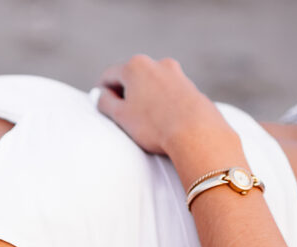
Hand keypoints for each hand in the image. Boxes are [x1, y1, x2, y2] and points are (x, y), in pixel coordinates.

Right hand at [95, 55, 229, 155]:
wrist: (196, 132)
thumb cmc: (154, 125)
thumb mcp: (120, 115)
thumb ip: (105, 102)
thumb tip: (100, 94)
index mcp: (135, 66)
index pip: (109, 75)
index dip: (101, 92)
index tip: (102, 106)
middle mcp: (156, 63)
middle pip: (132, 76)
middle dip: (124, 93)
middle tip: (121, 115)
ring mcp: (176, 73)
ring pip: (151, 83)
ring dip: (143, 97)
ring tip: (143, 120)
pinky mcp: (190, 86)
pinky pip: (167, 91)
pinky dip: (160, 101)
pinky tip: (161, 119)